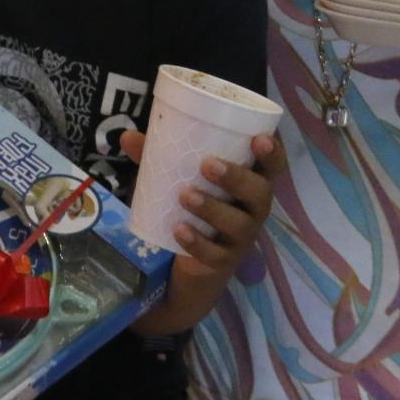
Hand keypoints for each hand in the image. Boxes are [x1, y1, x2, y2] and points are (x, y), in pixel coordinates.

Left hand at [119, 129, 281, 303]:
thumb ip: (158, 158)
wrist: (192, 263)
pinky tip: (179, 230)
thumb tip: (127, 137)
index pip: (273, 166)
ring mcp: (241, 238)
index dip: (272, 152)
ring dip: (213, 208)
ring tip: (185, 195)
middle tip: (208, 165)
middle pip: (260, 193)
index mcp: (249, 183)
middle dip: (237, 177)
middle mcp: (252, 210)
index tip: (259, 138)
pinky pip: (215, 254)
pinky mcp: (223, 262)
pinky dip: (197, 242)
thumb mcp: (179, 180)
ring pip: (239, 224)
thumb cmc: (196, 207)